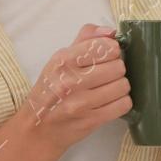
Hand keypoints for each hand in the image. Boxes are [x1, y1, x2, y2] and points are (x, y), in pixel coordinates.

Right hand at [18, 24, 130, 156]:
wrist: (37, 129)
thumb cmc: (50, 91)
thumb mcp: (59, 60)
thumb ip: (85, 40)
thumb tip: (111, 31)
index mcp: (63, 60)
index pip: (108, 47)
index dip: (112, 52)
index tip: (104, 58)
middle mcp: (71, 81)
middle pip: (119, 66)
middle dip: (116, 71)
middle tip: (104, 77)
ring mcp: (81, 103)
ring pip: (123, 85)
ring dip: (119, 88)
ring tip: (106, 90)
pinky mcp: (91, 121)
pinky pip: (124, 105)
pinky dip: (121, 103)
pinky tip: (109, 103)